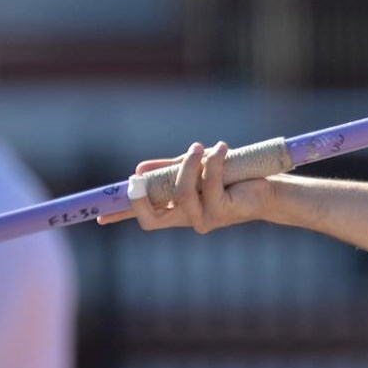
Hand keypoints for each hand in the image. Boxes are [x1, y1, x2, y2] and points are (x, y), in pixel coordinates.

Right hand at [96, 141, 275, 232]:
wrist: (267, 188)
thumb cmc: (230, 178)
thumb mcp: (194, 171)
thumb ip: (169, 171)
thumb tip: (138, 170)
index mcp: (176, 211)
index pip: (143, 216)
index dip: (121, 215)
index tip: (100, 216)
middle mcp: (187, 219)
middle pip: (150, 220)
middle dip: (145, 194)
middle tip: (142, 176)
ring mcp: (204, 219)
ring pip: (181, 192)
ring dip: (189, 164)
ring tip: (201, 147)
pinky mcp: (223, 211)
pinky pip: (210, 184)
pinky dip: (213, 161)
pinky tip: (221, 149)